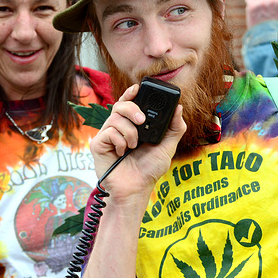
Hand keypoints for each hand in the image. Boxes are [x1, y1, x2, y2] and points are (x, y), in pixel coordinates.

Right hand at [90, 84, 185, 201]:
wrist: (136, 189)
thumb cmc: (149, 170)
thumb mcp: (167, 147)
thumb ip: (174, 128)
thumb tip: (179, 107)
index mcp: (133, 126)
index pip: (129, 103)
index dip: (130, 93)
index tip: (137, 88)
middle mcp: (118, 128)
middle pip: (119, 105)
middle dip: (132, 108)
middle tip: (141, 120)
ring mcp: (107, 135)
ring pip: (115, 117)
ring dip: (129, 131)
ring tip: (134, 146)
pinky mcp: (98, 144)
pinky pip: (108, 131)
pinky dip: (120, 141)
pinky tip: (122, 152)